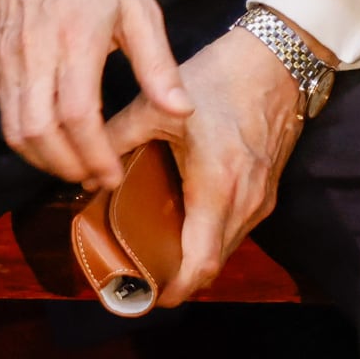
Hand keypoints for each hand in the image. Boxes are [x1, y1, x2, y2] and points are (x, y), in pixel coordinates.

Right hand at [0, 0, 186, 188]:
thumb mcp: (138, 8)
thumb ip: (158, 64)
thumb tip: (181, 110)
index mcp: (76, 40)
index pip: (78, 115)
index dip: (95, 154)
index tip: (114, 175)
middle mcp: (36, 55)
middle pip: (39, 132)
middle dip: (68, 167)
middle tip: (97, 180)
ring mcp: (10, 61)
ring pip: (15, 130)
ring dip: (43, 159)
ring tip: (76, 168)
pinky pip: (5, 114)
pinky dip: (26, 140)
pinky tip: (53, 144)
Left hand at [97, 25, 306, 305]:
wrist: (276, 62)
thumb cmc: (218, 81)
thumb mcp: (156, 108)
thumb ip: (115, 140)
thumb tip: (83, 171)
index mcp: (217, 188)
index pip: (201, 262)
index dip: (176, 289)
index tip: (148, 296)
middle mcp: (246, 202)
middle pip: (213, 263)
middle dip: (179, 277)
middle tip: (140, 276)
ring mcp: (261, 198)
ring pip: (226, 247)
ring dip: (195, 257)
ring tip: (154, 253)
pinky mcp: (266, 189)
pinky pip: (236, 228)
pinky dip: (210, 236)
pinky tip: (182, 223)